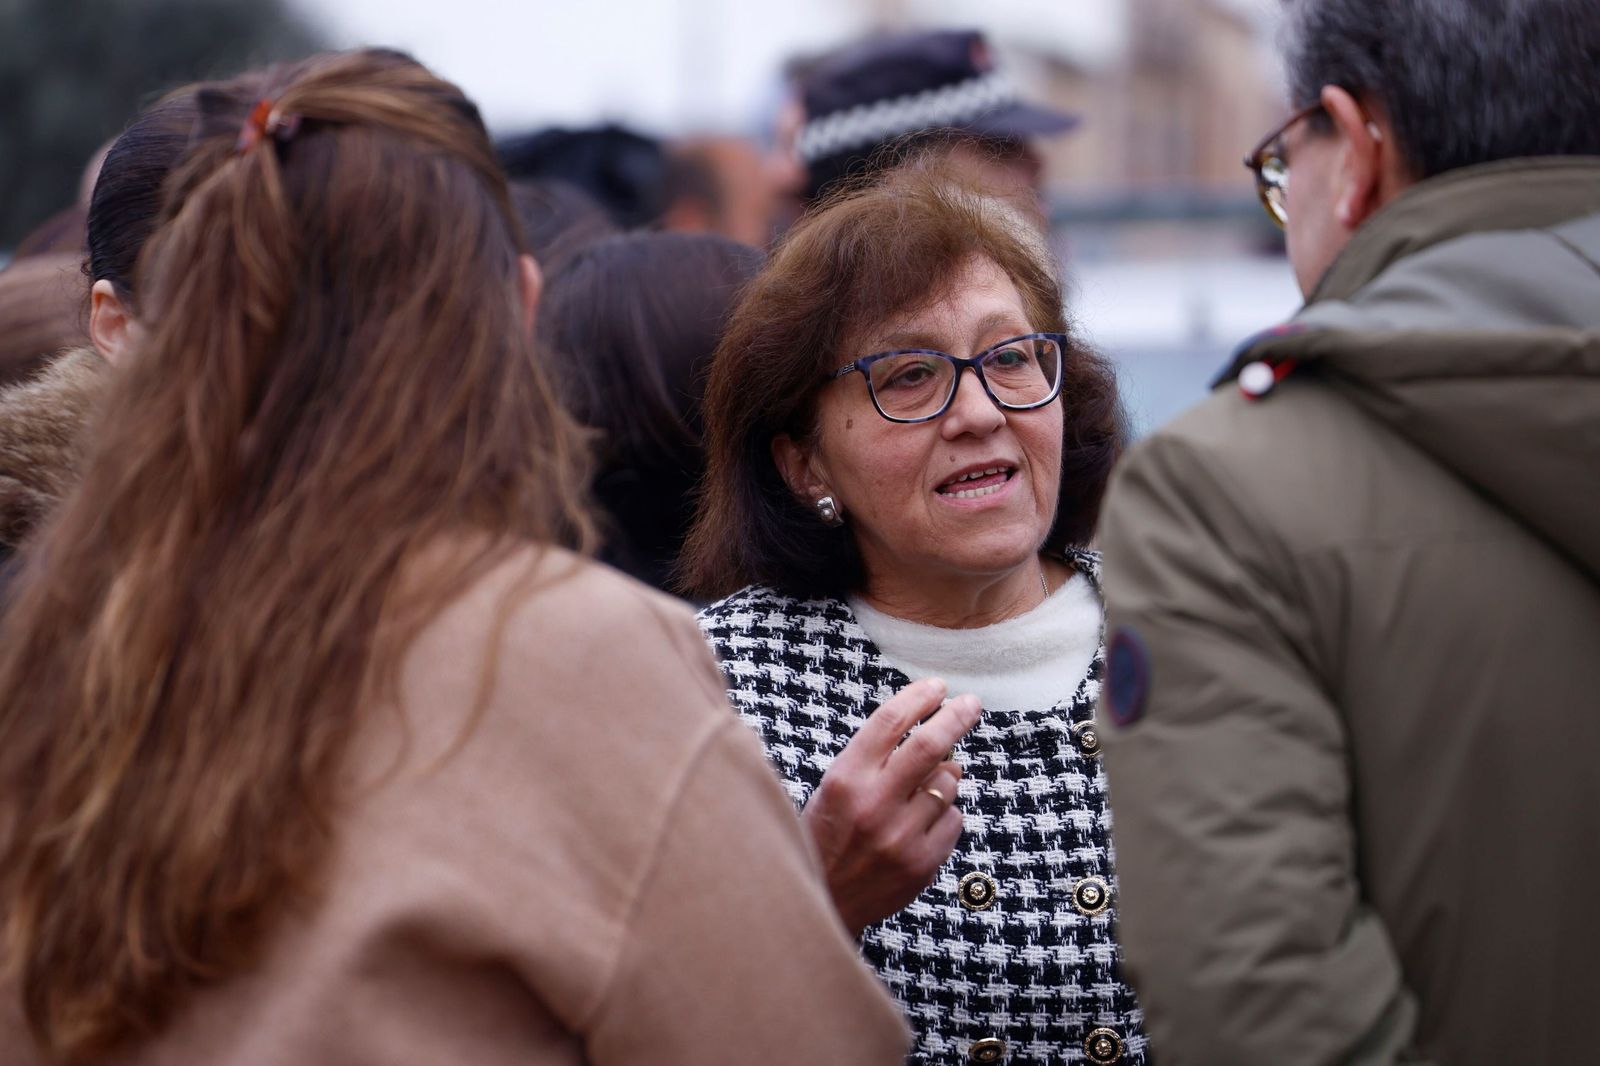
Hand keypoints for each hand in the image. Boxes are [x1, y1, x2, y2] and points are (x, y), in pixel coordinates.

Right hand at [800, 677, 981, 936]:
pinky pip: (955, 820)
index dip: (918, 698)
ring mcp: (900, 837)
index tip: (937, 687)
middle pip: (929, 745)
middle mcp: (873, 804)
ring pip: (948, 783)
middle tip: (970, 704)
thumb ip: (876, 761)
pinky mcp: (922, 864)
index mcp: (845, 779)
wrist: (824, 903)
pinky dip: (946, 815)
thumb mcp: (834, 789)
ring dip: (944, 777)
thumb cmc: (828, 836)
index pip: (889, 722)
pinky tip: (921, 825)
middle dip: (956, 717)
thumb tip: (939, 740)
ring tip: (920, 792)